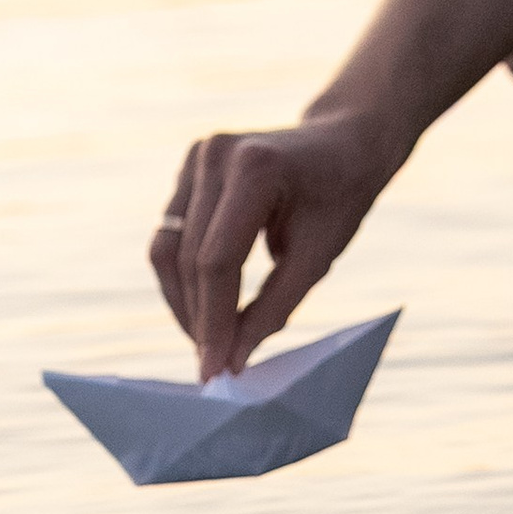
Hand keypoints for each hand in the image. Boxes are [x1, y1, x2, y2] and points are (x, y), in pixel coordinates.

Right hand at [149, 107, 403, 373]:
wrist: (344, 142)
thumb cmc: (341, 197)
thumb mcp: (318, 257)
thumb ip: (274, 308)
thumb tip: (232, 360)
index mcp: (255, 167)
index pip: (218, 260)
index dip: (214, 320)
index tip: (216, 372)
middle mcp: (214, 154)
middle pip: (188, 258)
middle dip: (198, 318)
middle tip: (212, 367)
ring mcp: (196, 155)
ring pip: (167, 248)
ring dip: (183, 302)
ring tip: (208, 343)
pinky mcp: (188, 167)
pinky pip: (171, 233)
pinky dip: (184, 277)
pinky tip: (205, 308)